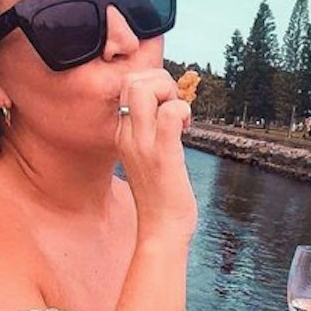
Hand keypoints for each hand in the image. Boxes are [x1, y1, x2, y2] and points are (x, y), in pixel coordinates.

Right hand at [116, 69, 196, 243]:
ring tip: (180, 118)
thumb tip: (170, 111)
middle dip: (161, 81)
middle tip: (176, 108)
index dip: (154, 87)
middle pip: (131, 80)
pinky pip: (169, 113)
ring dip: (170, 92)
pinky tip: (187, 130)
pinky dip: (182, 111)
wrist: (161, 231)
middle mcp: (127, 135)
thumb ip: (153, 133)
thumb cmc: (161, 197)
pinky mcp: (163, 154)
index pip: (127, 87)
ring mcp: (143, 144)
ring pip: (144, 89)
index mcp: (123, 134)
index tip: (170, 110)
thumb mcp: (149, 159)